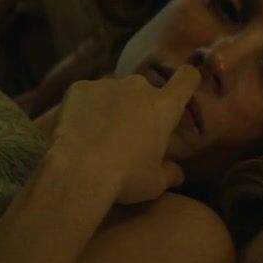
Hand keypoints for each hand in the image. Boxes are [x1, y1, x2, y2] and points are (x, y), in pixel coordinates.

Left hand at [48, 66, 199, 203]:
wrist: (78, 170)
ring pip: (112, 91)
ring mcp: (106, 84)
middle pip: (143, 89)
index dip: (186, 80)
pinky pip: (86, 95)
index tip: (182, 86)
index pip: (186, 79)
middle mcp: (137, 87)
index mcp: (163, 106)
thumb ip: (169, 173)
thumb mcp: (155, 183)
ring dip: (110, 106)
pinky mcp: (79, 88)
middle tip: (127, 131)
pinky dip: (84, 109)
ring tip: (96, 134)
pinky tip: (76, 130)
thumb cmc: (125, 178)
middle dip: (138, 104)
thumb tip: (176, 172)